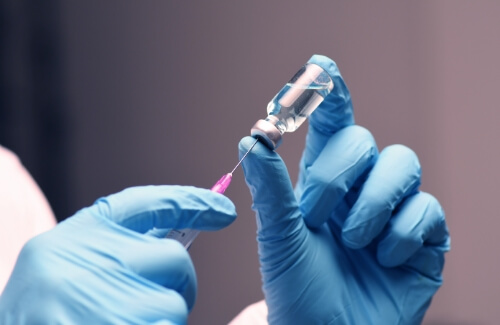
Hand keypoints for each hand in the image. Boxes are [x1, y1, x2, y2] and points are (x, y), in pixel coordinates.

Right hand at [0, 185, 235, 323]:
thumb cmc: (43, 307)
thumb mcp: (70, 262)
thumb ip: (119, 246)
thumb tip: (175, 246)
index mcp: (80, 235)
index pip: (151, 203)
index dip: (193, 202)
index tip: (224, 209)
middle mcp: (90, 259)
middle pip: (177, 260)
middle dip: (178, 281)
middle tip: (150, 298)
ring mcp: (105, 300)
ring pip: (174, 305)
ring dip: (160, 316)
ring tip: (120, 319)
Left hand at [239, 55, 449, 323]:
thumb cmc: (296, 289)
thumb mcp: (277, 238)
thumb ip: (270, 189)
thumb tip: (251, 137)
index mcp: (322, 182)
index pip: (330, 125)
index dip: (328, 94)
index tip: (320, 65)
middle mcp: (359, 188)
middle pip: (365, 140)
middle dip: (339, 175)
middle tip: (316, 214)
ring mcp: (393, 210)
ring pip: (402, 164)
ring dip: (372, 204)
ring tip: (352, 243)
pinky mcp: (424, 237)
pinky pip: (427, 209)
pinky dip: (401, 235)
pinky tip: (384, 261)